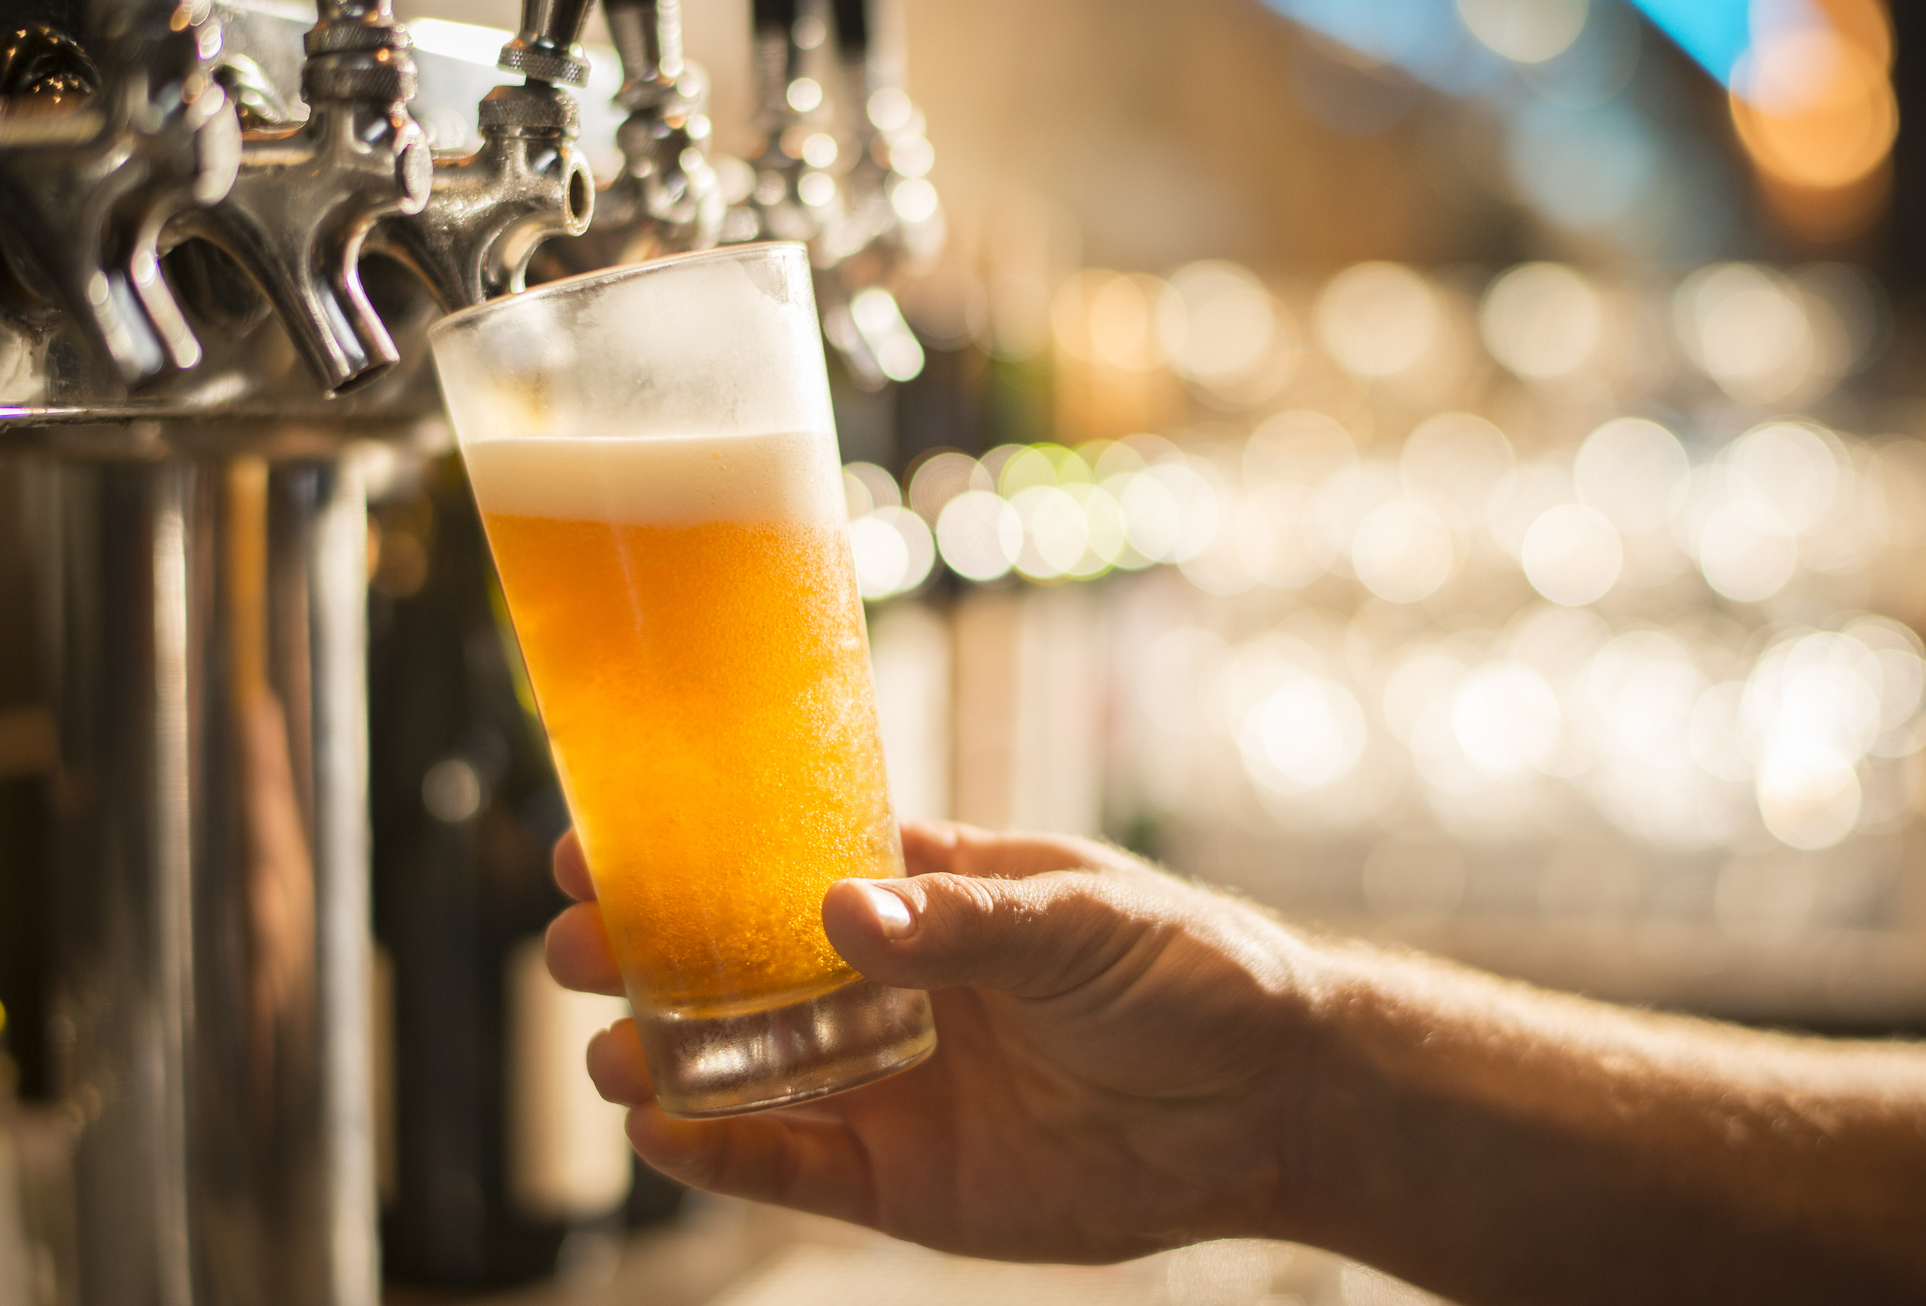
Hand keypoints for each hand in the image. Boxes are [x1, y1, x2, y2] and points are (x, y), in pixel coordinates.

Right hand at [543, 819, 1326, 1262]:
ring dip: (665, 1055)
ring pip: (746, 1068)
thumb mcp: (1080, 919)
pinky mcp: (905, 1177)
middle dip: (648, 952)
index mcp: (930, 894)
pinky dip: (723, 1151)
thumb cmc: (1188, 970)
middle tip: (568, 943)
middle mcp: (890, 985)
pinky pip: (792, 1164)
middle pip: (738, 967)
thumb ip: (962, 923)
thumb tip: (839, 912)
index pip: (785, 862)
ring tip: (609, 1045)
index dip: (694, 850)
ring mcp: (890, 1082)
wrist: (1268, 1101)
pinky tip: (663, 1127)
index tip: (600, 837)